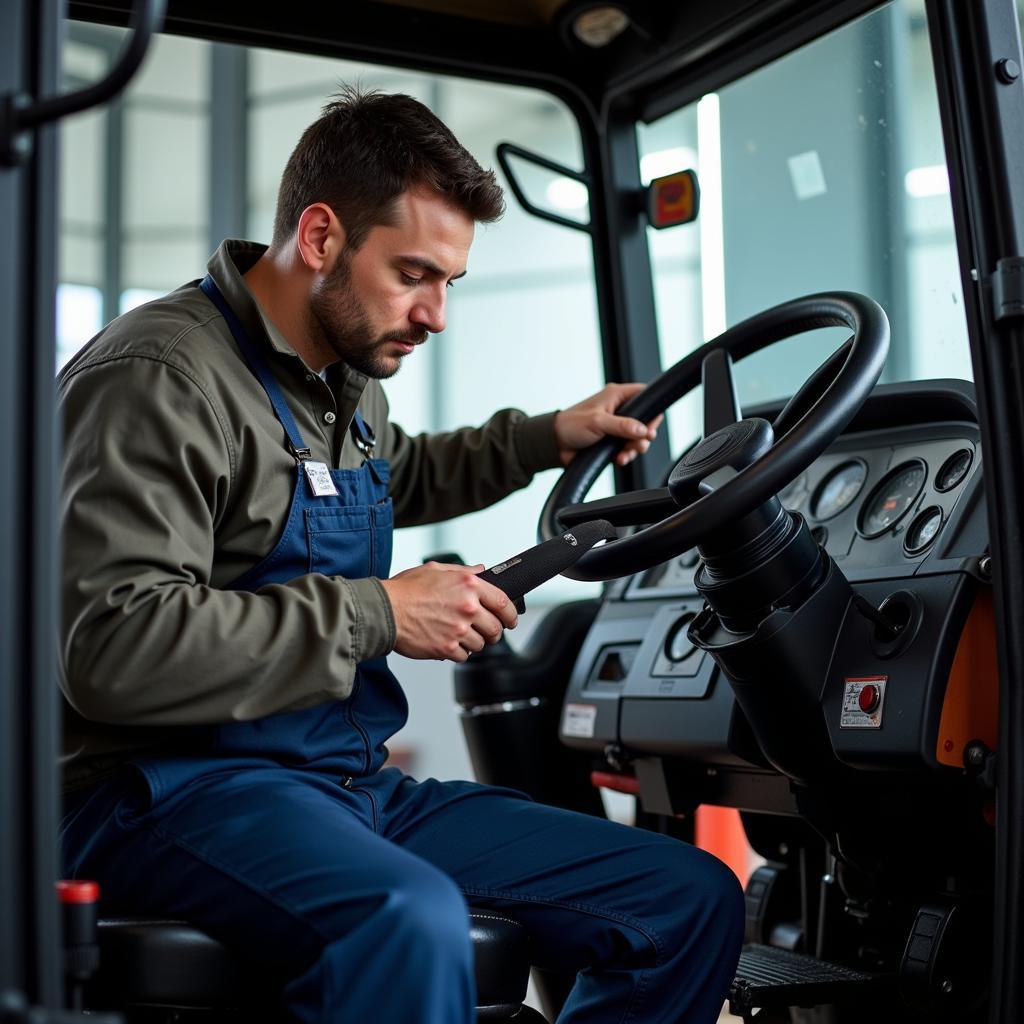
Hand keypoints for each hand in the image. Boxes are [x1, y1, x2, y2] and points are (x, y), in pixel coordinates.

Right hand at [380, 562, 517, 661]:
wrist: (384, 611)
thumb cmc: (405, 590)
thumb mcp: (436, 570)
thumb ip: (463, 571)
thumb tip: (482, 570)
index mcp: (468, 585)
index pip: (503, 603)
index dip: (510, 614)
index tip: (510, 620)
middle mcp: (467, 607)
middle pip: (495, 628)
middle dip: (493, 632)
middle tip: (485, 632)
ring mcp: (459, 629)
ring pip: (481, 644)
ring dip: (473, 642)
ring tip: (458, 635)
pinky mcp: (447, 648)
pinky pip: (464, 656)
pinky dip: (459, 652)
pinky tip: (448, 643)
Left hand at [553, 382, 663, 466]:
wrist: (555, 445)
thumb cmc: (570, 425)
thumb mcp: (598, 422)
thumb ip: (622, 425)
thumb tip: (642, 430)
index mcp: (615, 396)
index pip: (644, 395)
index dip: (652, 410)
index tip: (650, 427)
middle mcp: (618, 409)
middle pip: (644, 421)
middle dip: (643, 436)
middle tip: (639, 445)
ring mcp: (615, 426)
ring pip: (637, 438)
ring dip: (634, 449)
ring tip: (625, 455)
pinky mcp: (611, 441)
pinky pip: (627, 449)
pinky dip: (626, 456)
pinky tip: (619, 459)